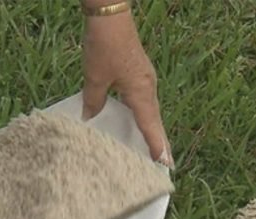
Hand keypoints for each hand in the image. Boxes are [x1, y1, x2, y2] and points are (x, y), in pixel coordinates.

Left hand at [82, 11, 172, 166]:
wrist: (110, 17)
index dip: (157, 146)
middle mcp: (148, 88)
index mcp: (141, 92)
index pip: (151, 127)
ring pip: (150, 111)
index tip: (165, 165)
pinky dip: (142, 115)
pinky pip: (143, 101)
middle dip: (158, 142)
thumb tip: (90, 118)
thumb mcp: (95, 78)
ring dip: (151, 129)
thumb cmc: (105, 47)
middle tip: (165, 164)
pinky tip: (134, 121)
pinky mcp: (139, 73)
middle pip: (155, 121)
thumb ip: (94, 101)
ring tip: (152, 149)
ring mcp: (145, 80)